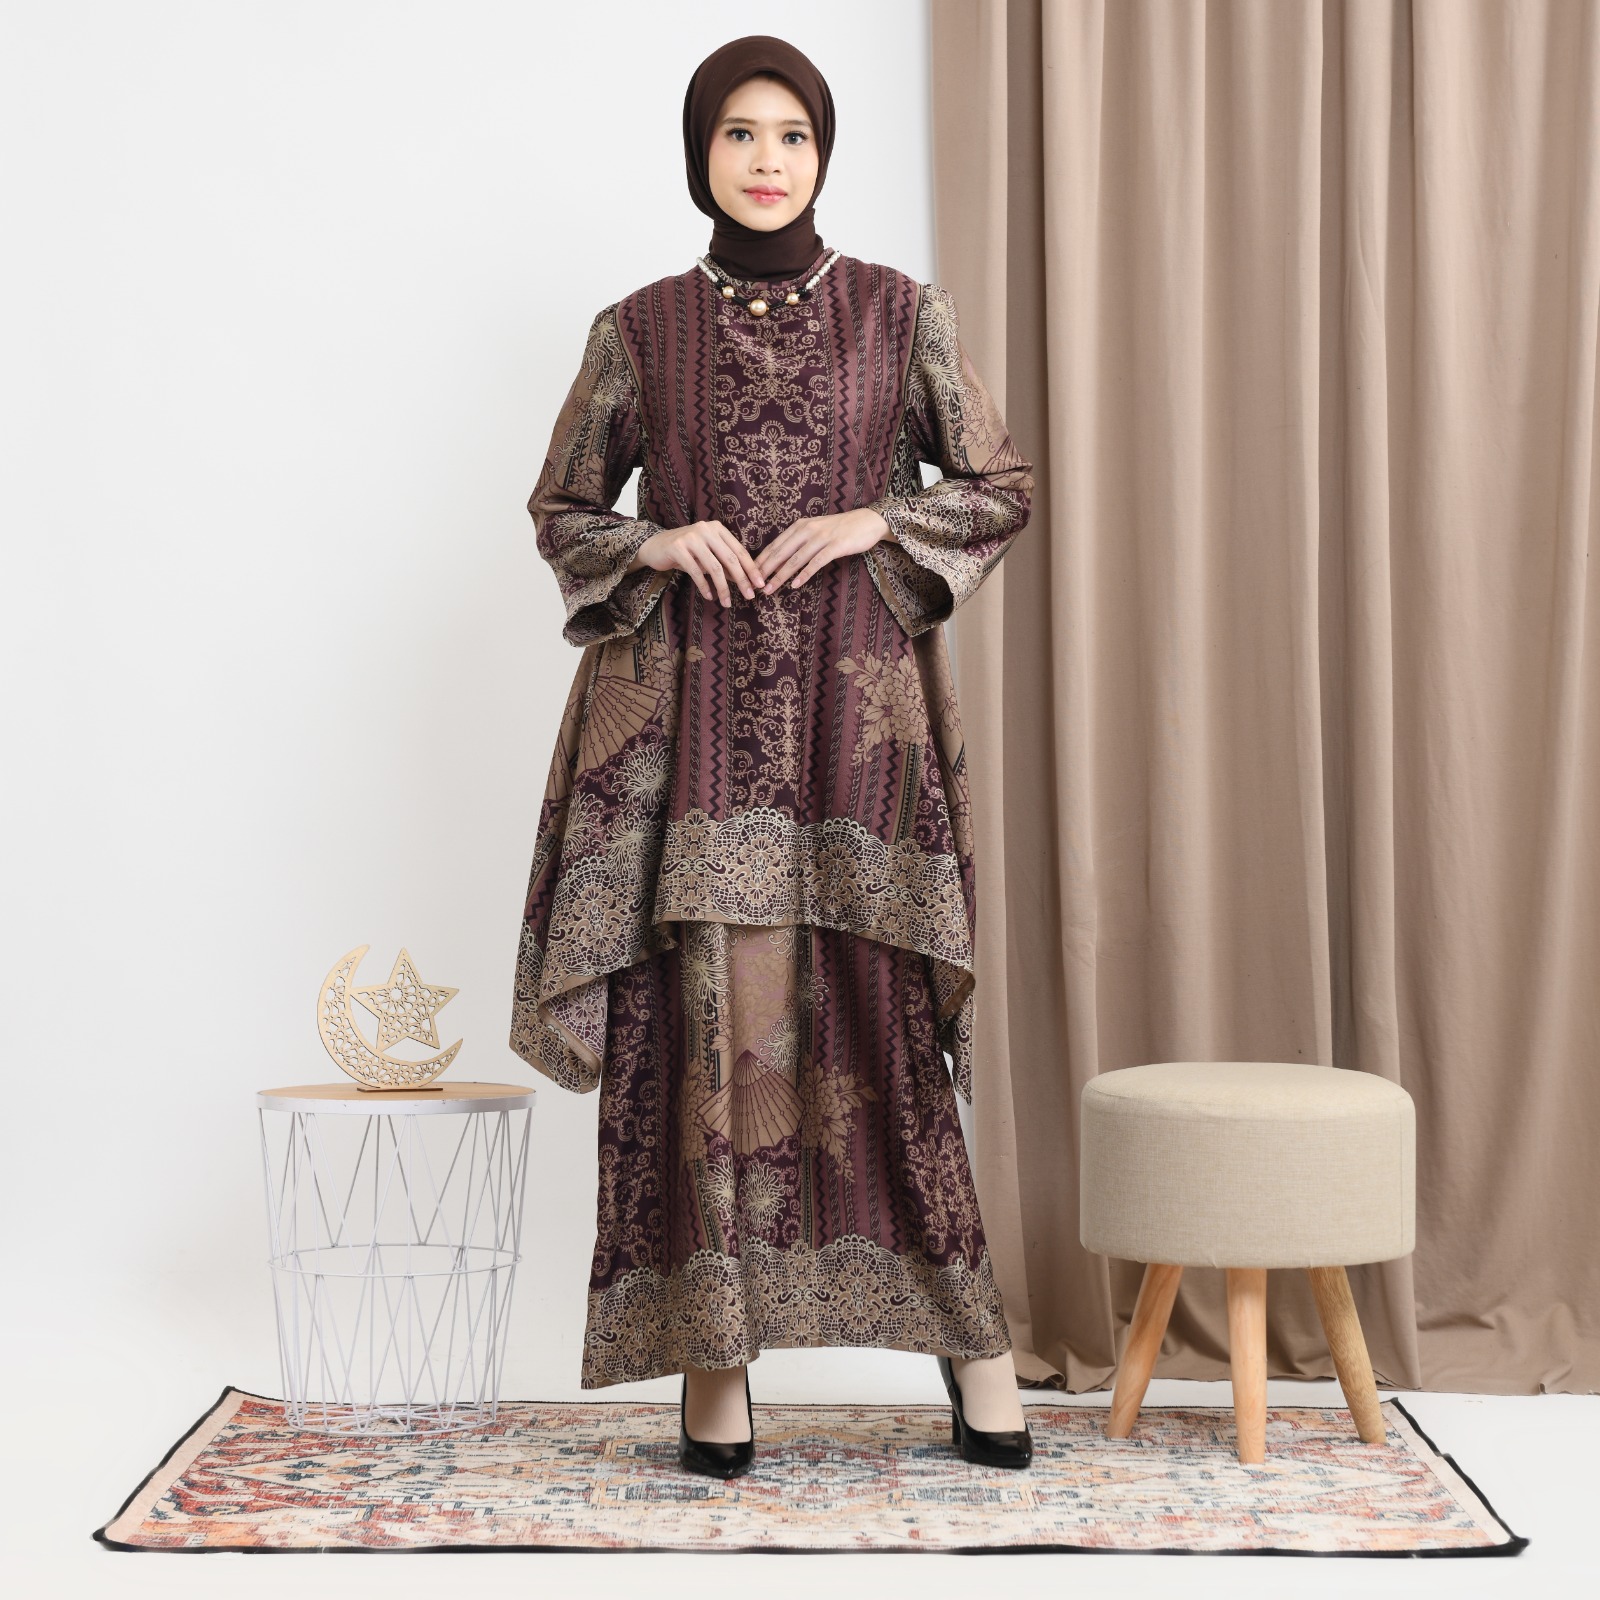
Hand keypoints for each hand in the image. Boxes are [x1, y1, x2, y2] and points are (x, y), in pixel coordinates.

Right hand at [632, 520, 766, 606]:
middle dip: (742, 580)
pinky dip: (705, 586)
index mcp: (717, 528)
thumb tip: (747, 581)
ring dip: (723, 588)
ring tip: (727, 603)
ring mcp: (691, 537)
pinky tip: (709, 596)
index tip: (760, 585)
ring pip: (714, 567)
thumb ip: (725, 565)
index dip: (751, 568)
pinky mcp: (678, 547)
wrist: (655, 547)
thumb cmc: (686, 553)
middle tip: (750, 596)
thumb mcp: (708, 556)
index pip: (739, 550)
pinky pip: (696, 571)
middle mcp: (706, 529)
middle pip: (730, 559)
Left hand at [756, 508, 890, 589]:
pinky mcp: (835, 546)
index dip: (761, 560)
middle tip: (753, 585)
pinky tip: (795, 585)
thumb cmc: (841, 529)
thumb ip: (800, 541)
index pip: (775, 545)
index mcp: (800, 526)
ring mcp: (821, 537)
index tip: (749, 574)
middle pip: (781, 552)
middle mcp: (807, 529)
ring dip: (780, 575)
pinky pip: (816, 562)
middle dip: (765, 570)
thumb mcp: (816, 530)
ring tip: (770, 589)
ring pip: (795, 559)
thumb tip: (782, 559)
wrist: (868, 521)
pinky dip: (804, 574)